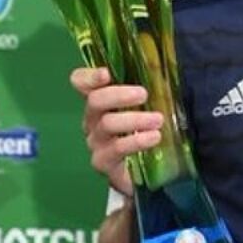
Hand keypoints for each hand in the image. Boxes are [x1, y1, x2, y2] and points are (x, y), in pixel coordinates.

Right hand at [69, 67, 162, 195]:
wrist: (143, 172)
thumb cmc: (144, 131)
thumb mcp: (146, 107)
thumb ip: (147, 90)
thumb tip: (161, 71)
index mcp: (100, 100)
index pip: (81, 82)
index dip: (89, 76)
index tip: (106, 73)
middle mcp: (92, 119)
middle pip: (95, 101)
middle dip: (119, 95)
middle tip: (143, 94)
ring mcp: (95, 141)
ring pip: (107, 124)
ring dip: (135, 119)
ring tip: (158, 120)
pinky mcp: (103, 161)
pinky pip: (117, 148)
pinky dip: (137, 141)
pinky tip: (154, 137)